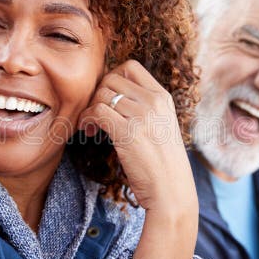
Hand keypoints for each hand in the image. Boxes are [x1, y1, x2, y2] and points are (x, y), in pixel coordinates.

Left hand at [77, 60, 198, 258]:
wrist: (171, 191)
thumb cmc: (163, 165)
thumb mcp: (161, 126)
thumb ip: (144, 108)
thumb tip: (112, 96)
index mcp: (163, 97)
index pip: (131, 66)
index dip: (111, 77)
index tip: (106, 98)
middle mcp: (154, 102)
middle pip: (111, 78)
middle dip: (97, 94)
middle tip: (94, 115)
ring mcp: (142, 116)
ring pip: (101, 95)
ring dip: (89, 109)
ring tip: (90, 127)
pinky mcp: (128, 132)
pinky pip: (97, 112)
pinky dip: (86, 120)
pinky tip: (88, 133)